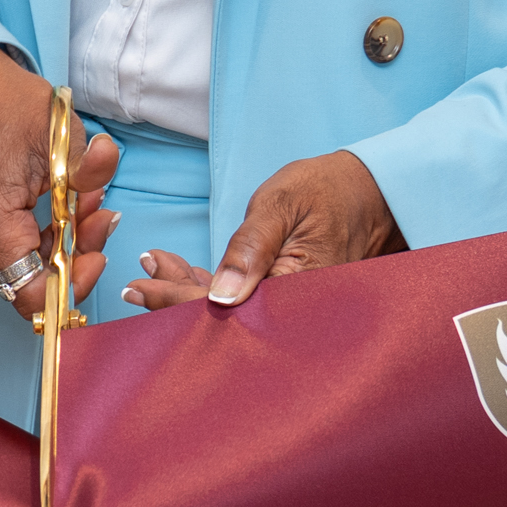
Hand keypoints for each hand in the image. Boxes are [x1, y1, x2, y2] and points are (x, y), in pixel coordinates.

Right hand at [0, 46, 109, 330]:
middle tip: (95, 212)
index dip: (72, 284)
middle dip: (71, 254)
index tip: (96, 254)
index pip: (34, 296)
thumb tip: (109, 163)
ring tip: (72, 198)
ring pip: (14, 267)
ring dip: (51, 244)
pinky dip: (26, 236)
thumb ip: (89, 163)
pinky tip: (44, 202)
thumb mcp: (55, 127)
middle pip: (27, 282)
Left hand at [129, 146, 403, 309]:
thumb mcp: (283, 206)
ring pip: (228, 308)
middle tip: (135, 284)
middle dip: (174, 301)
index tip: (138, 288)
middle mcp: (292, 308)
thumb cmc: (328, 189)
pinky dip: (210, 285)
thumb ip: (250, 249)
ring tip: (153, 267)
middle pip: (221, 318)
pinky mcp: (284, 294)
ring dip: (187, 289)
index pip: (224, 309)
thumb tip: (221, 298)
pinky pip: (242, 298)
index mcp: (295, 290)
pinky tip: (180, 269)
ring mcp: (288, 303)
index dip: (177, 301)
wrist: (372, 190)